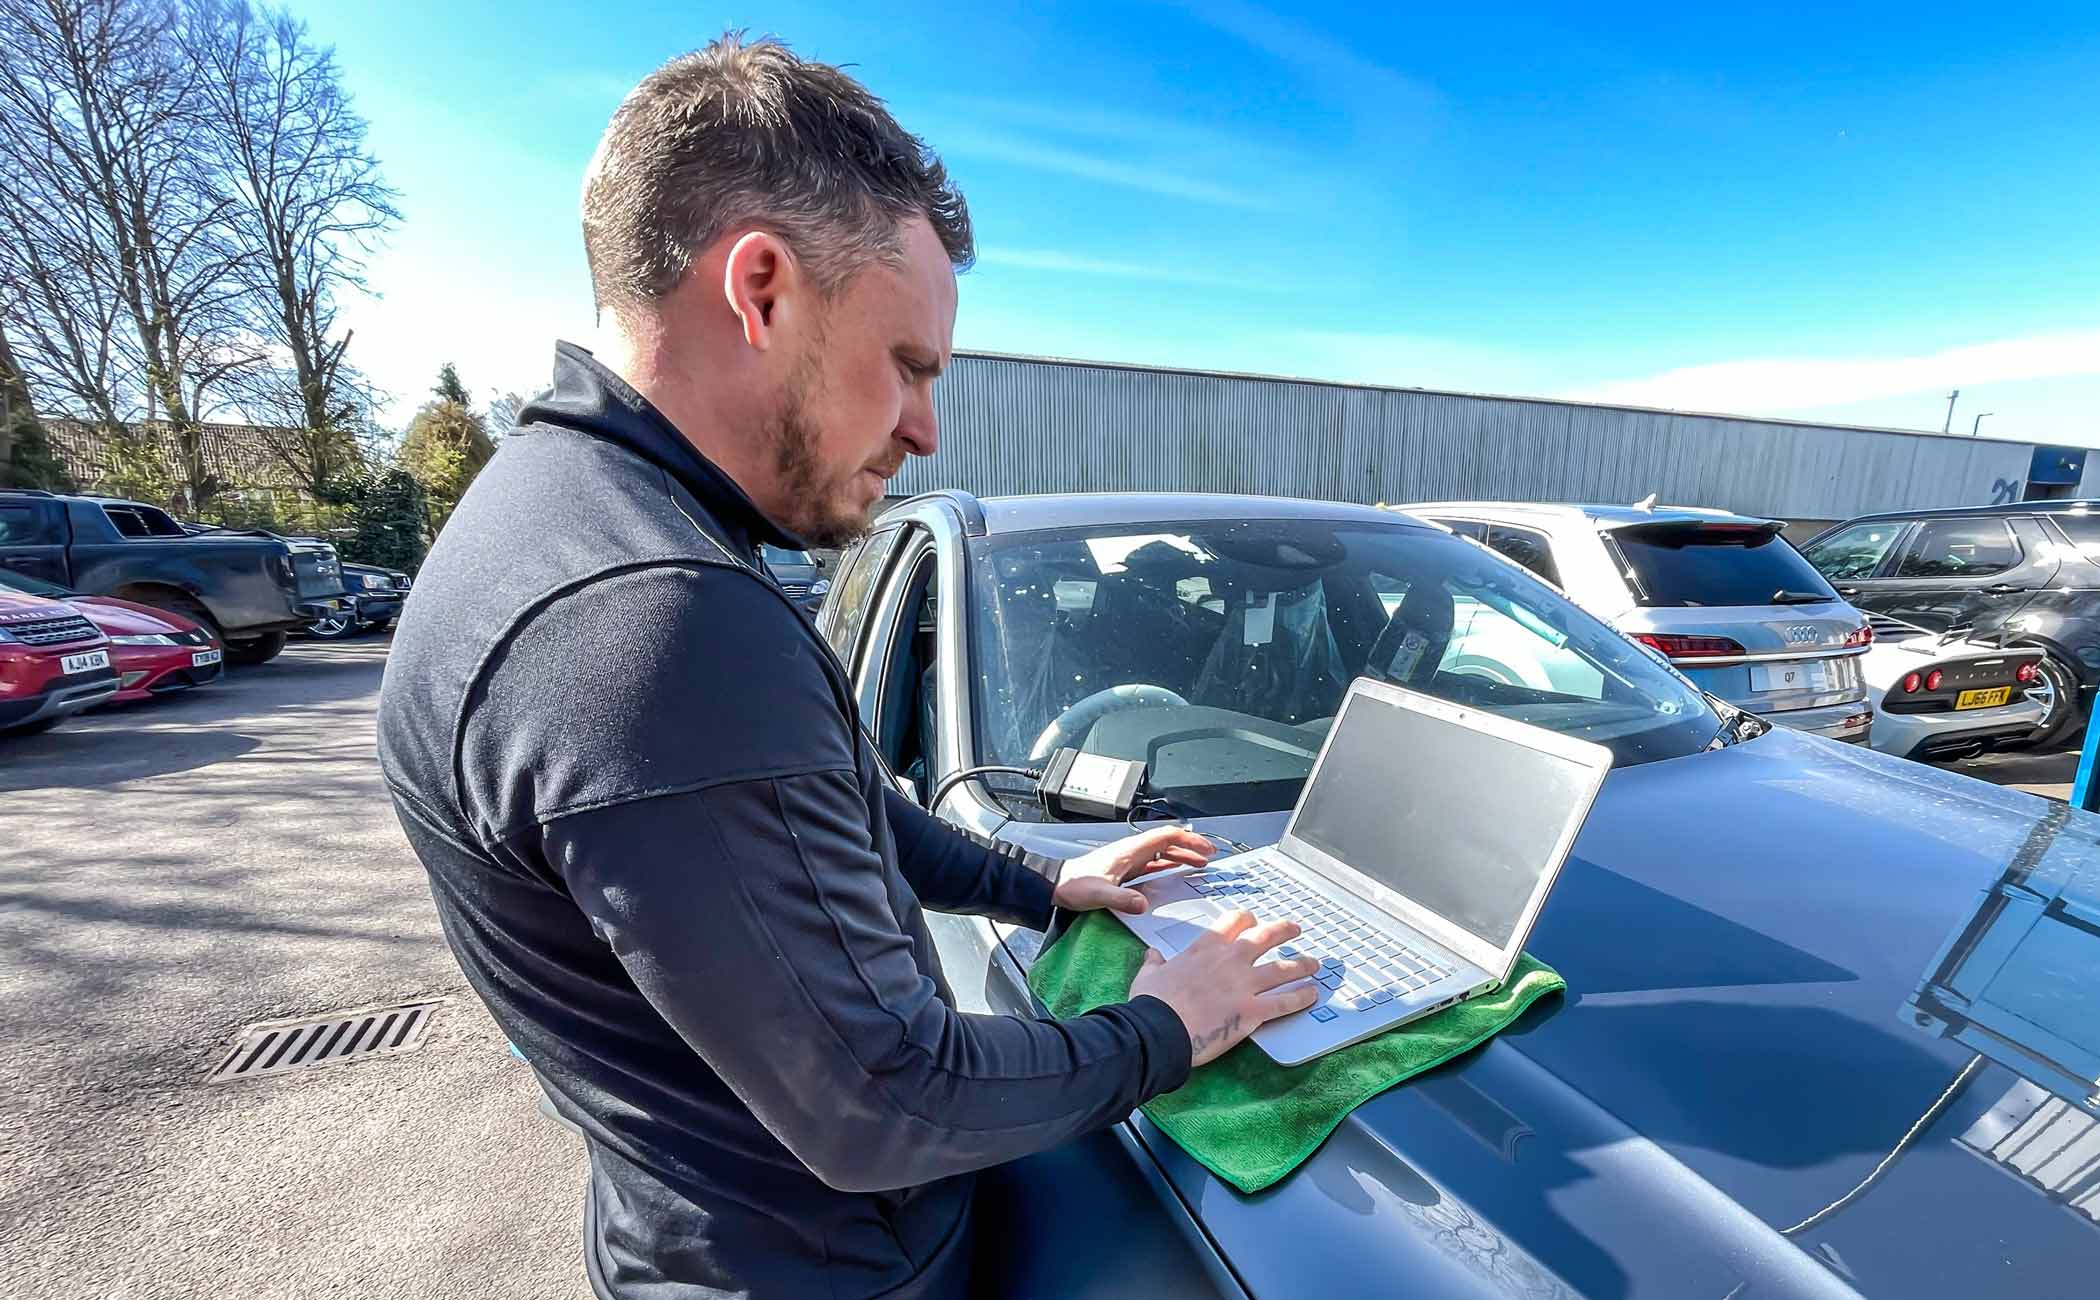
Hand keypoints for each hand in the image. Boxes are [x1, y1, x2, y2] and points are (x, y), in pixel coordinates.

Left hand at [1051, 824, 1214, 915]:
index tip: (1206, 849)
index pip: (1166, 836)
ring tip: (1199, 863)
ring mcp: (1129, 859)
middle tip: (1210, 856)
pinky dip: (1168, 863)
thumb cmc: (1074, 886)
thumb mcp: (1099, 894)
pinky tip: (1175, 868)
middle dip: (1191, 846)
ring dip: (1181, 854)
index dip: (1189, 840)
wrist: (1056, 886)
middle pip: (1167, 842)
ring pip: (1162, 851)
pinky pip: (1153, 862)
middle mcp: (1132, 851)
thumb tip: (1143, 905)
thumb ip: (1121, 899)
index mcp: (1129, 850)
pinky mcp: (1126, 870)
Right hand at [1129, 911, 1320, 1066]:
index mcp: (1205, 949)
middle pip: (1266, 937)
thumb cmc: (1152, 1004)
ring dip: (1302, 964)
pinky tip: (1312, 995)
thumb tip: (1152, 954)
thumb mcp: (1147, 976)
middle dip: (1284, 931)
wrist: (1159, 1029)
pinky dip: (1301, 998)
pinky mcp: (1252, 1011)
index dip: (1246, 919)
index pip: (1233, 923)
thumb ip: (1154, 963)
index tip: (1252, 921)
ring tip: (1314, 963)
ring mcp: (1244, 985)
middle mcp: (1230, 960)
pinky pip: (1285, 1002)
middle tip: (1295, 930)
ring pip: (1283, 968)